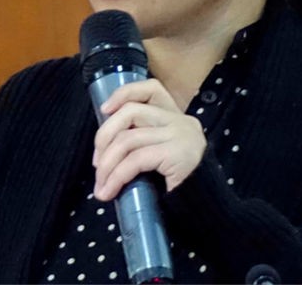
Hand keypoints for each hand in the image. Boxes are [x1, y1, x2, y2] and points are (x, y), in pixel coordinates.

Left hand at [92, 78, 206, 200]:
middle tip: (97, 163)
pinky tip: (110, 191)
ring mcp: (180, 135)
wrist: (204, 212)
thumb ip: (143, 143)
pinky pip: (136, 160)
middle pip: (131, 111)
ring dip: (107, 165)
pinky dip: (117, 176)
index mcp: (177, 118)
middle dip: (105, 136)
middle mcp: (181, 121)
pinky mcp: (177, 153)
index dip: (124, 93)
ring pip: (128, 138)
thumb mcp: (160, 157)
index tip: (104, 109)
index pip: (151, 90)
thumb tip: (105, 148)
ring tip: (101, 187)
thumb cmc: (179, 187)